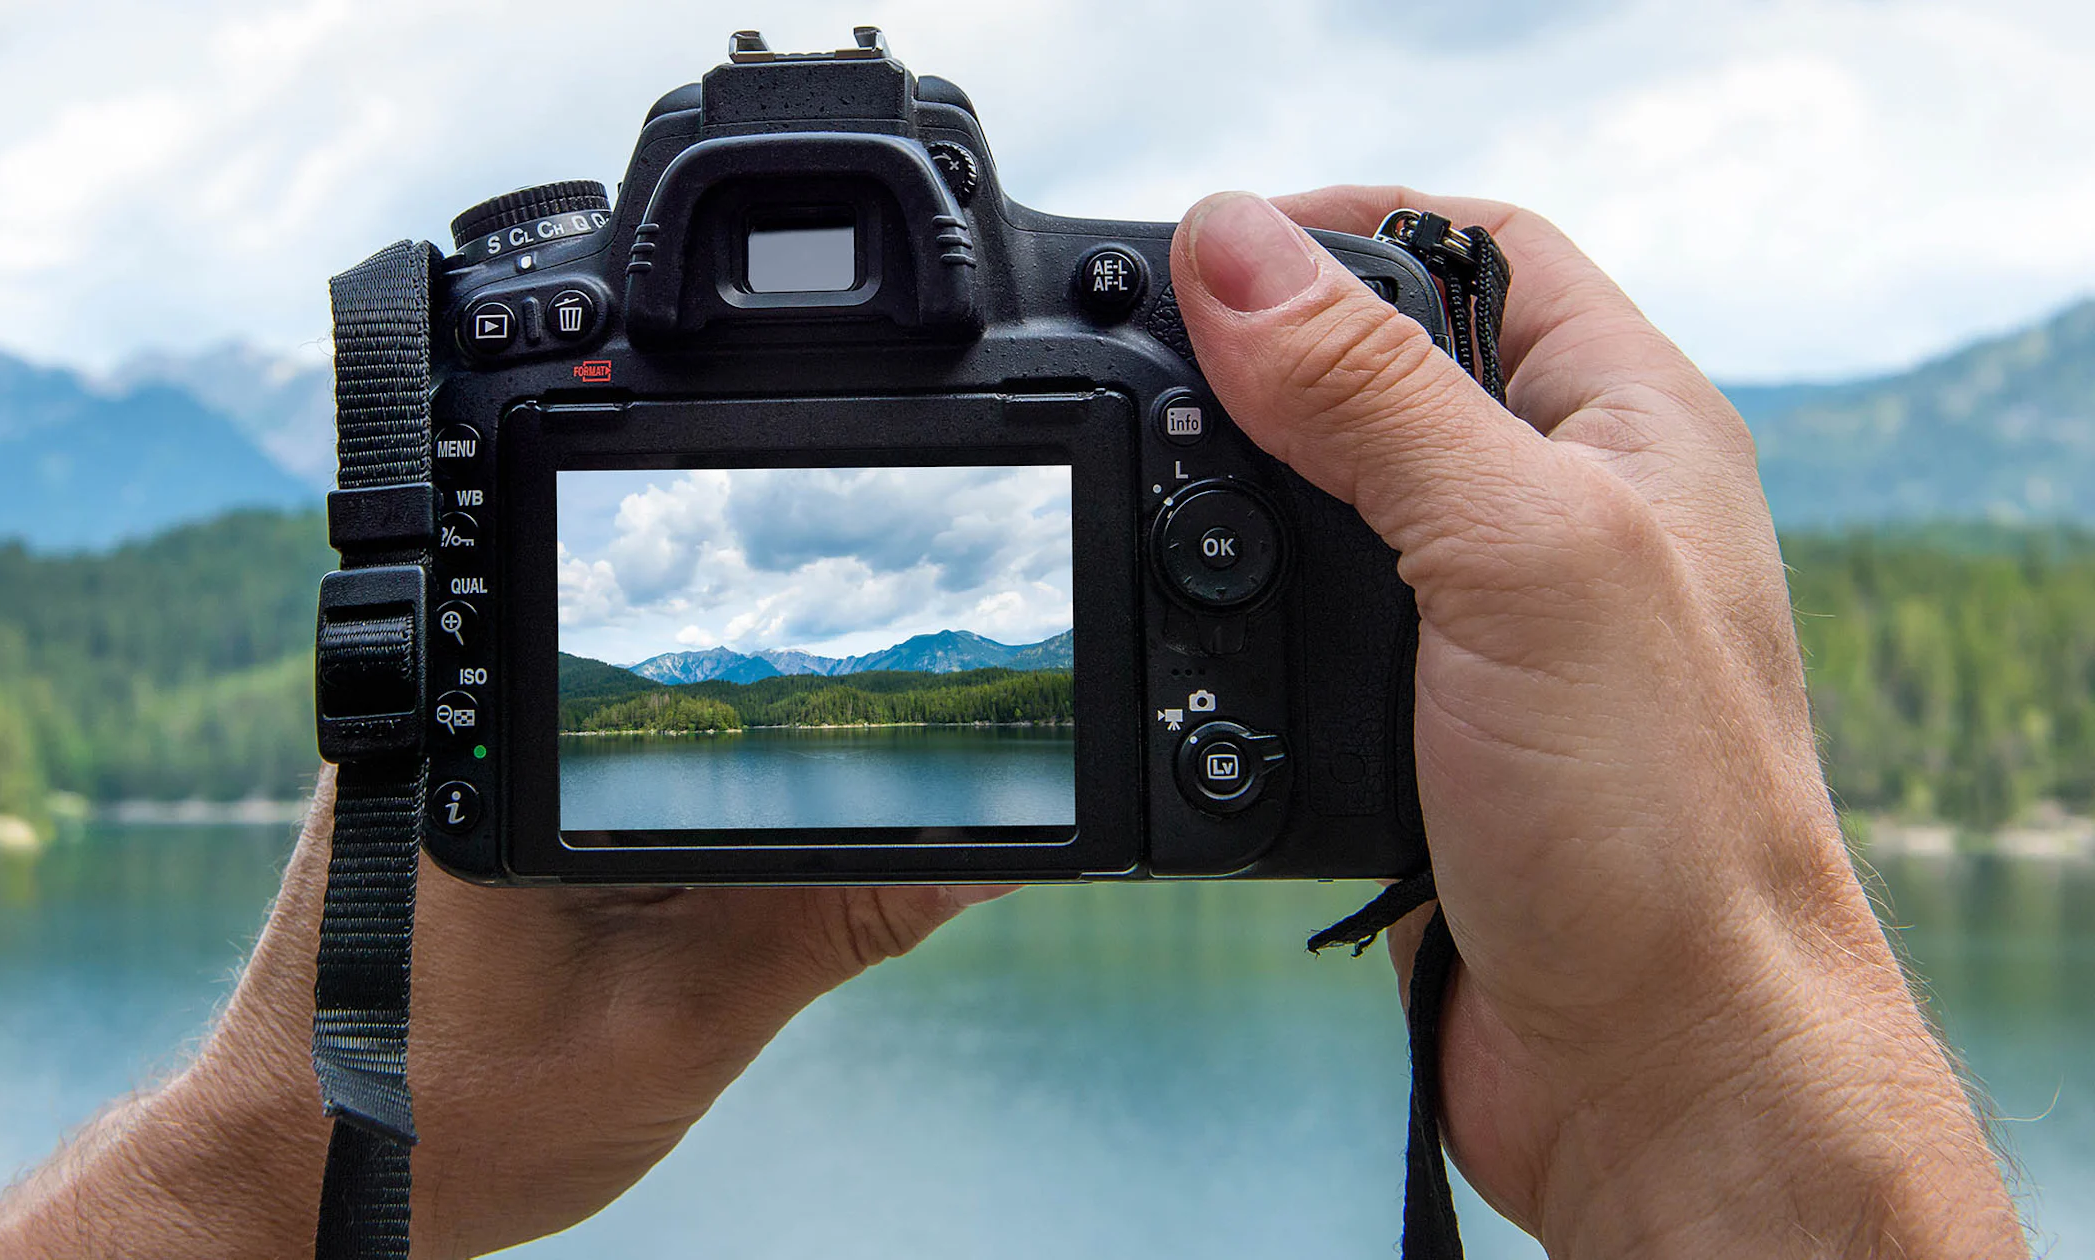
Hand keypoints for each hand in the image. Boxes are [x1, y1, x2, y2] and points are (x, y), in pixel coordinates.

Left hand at [0, 764, 1008, 1258]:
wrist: (296, 1179)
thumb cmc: (457, 1122)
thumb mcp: (681, 1027)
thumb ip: (834, 922)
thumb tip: (979, 854)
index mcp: (508, 751)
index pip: (713, 682)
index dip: (834, 708)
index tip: (920, 749)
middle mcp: (460, 715)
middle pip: (681, 685)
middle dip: (785, 751)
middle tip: (844, 827)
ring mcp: (444, 751)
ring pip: (638, 729)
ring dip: (717, 791)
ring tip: (736, 881)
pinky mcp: (447, 795)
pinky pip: (589, 771)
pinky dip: (659, 818)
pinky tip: (678, 886)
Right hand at [1171, 188, 2022, 1255]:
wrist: (1657, 1068)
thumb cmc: (1656, 825)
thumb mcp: (1517, 560)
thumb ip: (1375, 398)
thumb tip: (1232, 252)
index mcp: (1625, 428)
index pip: (1476, 250)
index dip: (1335, 229)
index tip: (1199, 259)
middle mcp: (1562, 515)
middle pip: (1380, 372)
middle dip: (1256, 369)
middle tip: (1144, 386)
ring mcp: (1490, 628)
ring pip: (1324, 511)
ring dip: (1229, 505)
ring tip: (1142, 509)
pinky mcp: (1422, 731)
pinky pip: (1300, 639)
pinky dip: (1229, 628)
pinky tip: (1185, 640)